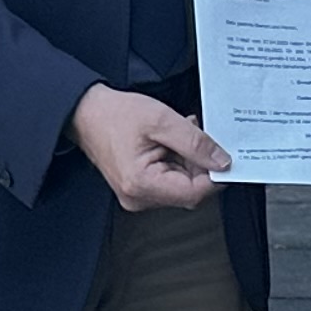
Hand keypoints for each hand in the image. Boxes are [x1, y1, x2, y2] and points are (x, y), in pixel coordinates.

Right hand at [70, 82, 230, 210]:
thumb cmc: (115, 115)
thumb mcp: (163, 121)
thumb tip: (222, 162)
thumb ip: (196, 143)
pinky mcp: (139, 189)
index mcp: (142, 184)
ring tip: (178, 134)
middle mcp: (139, 198)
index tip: (225, 156)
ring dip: (188, 161)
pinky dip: (177, 162)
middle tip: (196, 135)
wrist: (86, 112)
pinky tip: (171, 142)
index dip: (215, 176)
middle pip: (189, 192)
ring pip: (182, 186)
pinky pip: (170, 181)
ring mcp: (137, 196)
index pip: (195, 194)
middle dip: (200, 164)